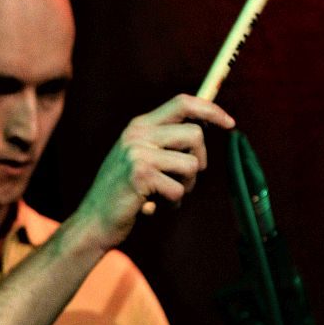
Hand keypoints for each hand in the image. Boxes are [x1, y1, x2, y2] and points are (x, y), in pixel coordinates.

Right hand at [75, 94, 234, 249]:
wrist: (94, 221)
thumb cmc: (125, 193)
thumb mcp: (141, 159)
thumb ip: (166, 142)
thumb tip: (205, 126)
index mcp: (139, 126)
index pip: (182, 103)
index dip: (210, 110)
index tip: (230, 123)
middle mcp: (137, 134)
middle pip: (195, 134)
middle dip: (200, 162)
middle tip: (184, 180)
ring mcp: (137, 153)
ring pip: (191, 164)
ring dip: (186, 187)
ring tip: (164, 195)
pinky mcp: (140, 175)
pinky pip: (179, 190)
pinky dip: (172, 204)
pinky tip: (152, 207)